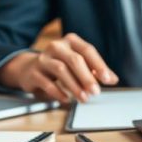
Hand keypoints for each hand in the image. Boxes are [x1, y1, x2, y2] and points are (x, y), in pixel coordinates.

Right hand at [0, 33, 118, 103]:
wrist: (28, 68)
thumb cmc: (58, 64)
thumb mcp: (77, 64)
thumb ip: (95, 70)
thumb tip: (113, 79)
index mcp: (70, 41)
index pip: (87, 50)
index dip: (99, 65)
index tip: (108, 80)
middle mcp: (56, 46)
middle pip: (74, 60)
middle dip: (87, 77)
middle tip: (96, 92)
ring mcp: (43, 58)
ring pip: (61, 70)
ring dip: (75, 86)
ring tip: (84, 98)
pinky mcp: (34, 72)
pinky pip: (47, 83)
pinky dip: (58, 92)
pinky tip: (66, 99)